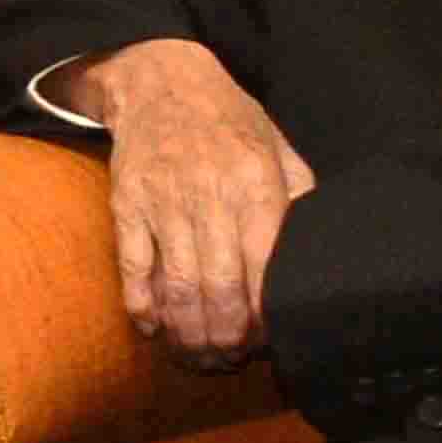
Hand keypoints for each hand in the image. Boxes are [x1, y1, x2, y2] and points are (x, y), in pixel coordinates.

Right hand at [70, 37, 315, 369]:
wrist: (161, 82)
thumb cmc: (229, 121)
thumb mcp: (278, 147)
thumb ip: (298, 197)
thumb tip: (314, 251)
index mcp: (256, 183)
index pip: (264, 267)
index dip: (265, 316)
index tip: (266, 342)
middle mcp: (210, 194)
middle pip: (218, 287)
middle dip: (225, 337)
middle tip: (229, 360)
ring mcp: (164, 201)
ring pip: (177, 286)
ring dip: (187, 333)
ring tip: (197, 356)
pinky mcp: (127, 204)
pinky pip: (134, 267)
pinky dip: (142, 307)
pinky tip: (154, 330)